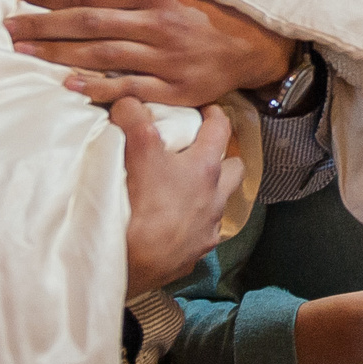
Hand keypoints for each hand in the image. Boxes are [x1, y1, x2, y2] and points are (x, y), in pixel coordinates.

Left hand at [8, 0, 295, 106]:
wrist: (259, 46)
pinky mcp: (175, 89)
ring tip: (24, 51)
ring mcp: (166, 59)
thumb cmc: (213, 13)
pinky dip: (97, 86)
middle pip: (87, 24)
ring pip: (100, 55)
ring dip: (57, 53)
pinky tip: (68, 84)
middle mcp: (158, 23)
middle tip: (7, 28)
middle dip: (43, 25)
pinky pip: (128, 88)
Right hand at [119, 99, 240, 296]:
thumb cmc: (141, 204)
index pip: (221, 129)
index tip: (207, 109)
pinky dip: (191, 227)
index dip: (215, 114)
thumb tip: (128, 100)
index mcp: (206, 168)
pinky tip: (173, 226)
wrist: (132, 263)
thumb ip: (134, 117)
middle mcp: (215, 198)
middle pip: (234, 169)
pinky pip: (201, 235)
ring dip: (209, 195)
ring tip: (186, 191)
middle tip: (201, 154)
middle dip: (223, 159)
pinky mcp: (194, 254)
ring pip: (220, 204)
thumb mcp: (137, 149)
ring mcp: (208, 229)